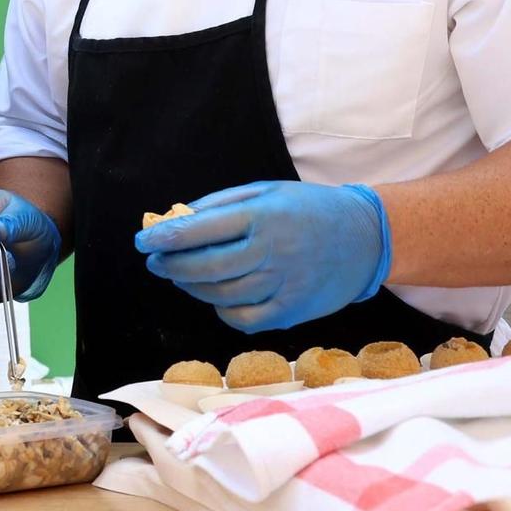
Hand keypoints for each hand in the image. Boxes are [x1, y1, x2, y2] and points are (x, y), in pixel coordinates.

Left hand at [134, 181, 389, 332]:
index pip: (200, 230)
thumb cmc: (309, 209)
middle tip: (156, 261)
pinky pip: (243, 319)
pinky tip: (218, 296)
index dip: (165, 238)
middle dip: (172, 266)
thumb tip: (176, 219)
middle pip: (205, 267)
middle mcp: (273, 251)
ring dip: (192, 287)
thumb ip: (221, 204)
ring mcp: (284, 285)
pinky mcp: (292, 312)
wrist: (366, 238)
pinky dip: (222, 309)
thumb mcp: (266, 191)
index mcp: (263, 215)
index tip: (143, 241)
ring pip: (221, 294)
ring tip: (183, 276)